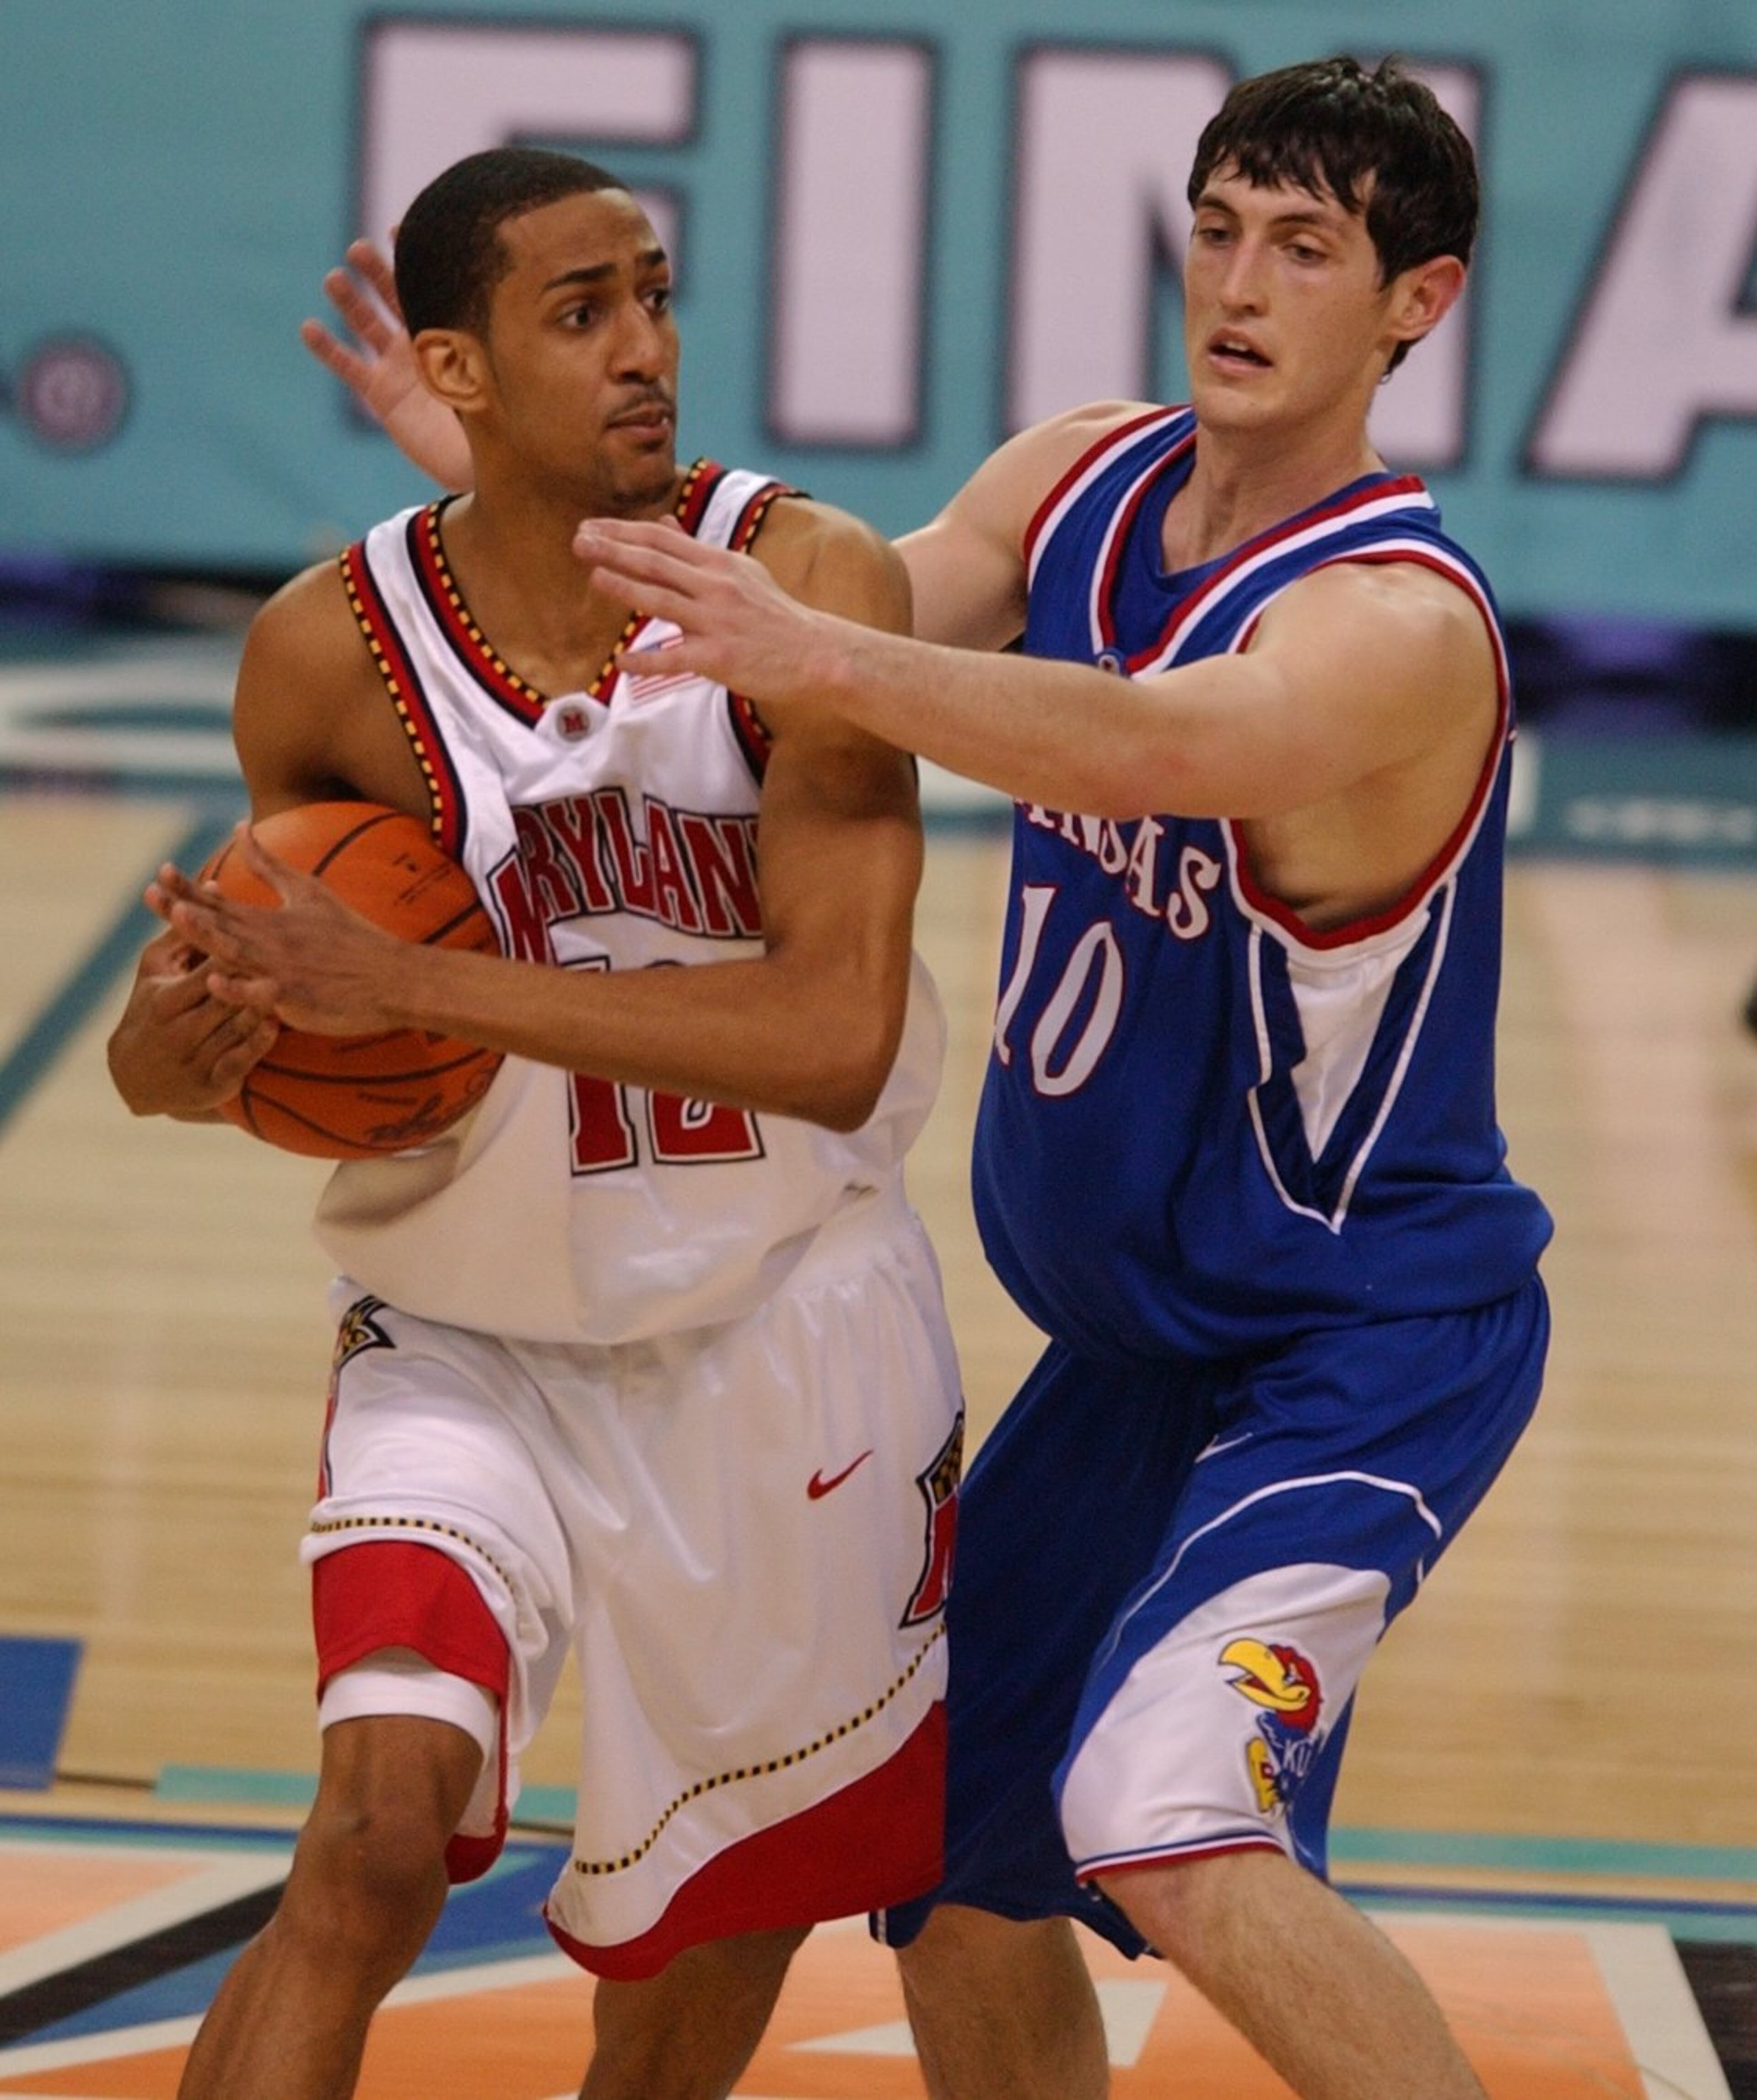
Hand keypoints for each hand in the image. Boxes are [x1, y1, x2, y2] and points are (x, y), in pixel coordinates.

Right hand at [106, 929, 279, 1116]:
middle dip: (245, 977)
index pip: (203, 969)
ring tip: (280, 987)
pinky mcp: (213, 1083)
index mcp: (165, 998)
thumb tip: (214, 884)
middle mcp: (178, 1029)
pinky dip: (255, 1045)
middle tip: (278, 955)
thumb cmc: (151, 1007)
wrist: (134, 1077)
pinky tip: (273, 1027)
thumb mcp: (156, 970)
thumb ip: (186, 930)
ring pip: (232, 1028)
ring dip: (256, 1008)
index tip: (255, 926)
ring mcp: (195, 1058)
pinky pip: (238, 1061)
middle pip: (220, 997)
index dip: (228, 949)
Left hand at [150, 826, 411, 1037]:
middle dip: (183, 909)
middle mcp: (271, 941)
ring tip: (181, 919)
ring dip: (207, 935)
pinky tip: (215, 981)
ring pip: (237, 952)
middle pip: (219, 925)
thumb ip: (270, 863)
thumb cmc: (352, 935)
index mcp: (270, 919)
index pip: (219, 902)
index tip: (160, 872)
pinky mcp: (296, 998)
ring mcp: (281, 970)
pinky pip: (261, 995)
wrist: (394, 976)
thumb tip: (240, 828)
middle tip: (150, 893)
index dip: (188, 888)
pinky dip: (238, 988)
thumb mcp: (309, 892)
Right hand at [299, 240, 473, 489]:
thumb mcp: (491, 371)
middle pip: (391, 296)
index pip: (427, 286)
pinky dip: (328, 349)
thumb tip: (492, 301)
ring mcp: (397, 365)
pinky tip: (309, 328)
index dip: (412, 259)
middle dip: (375, 271)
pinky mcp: (380, 392)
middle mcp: (420, 342)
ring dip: (348, 301)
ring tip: (334, 279)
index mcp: (450, 330)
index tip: (400, 229)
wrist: (479, 463)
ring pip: (366, 324)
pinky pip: (348, 366)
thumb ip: (481, 340)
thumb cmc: (495, 416)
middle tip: (359, 249)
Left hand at [573, 516, 834, 706]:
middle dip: (614, 549)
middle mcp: (716, 587)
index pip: (663, 539)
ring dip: (625, 588)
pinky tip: (621, 660)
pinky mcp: (720, 658)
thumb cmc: (775, 615)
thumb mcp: (740, 572)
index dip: (623, 531)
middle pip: (657, 562)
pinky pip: (675, 659)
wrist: (817, 653)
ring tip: (593, 577)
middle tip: (578, 540)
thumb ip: (696, 550)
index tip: (590, 525)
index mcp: (719, 563)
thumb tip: (662, 521)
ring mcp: (718, 622)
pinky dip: (647, 660)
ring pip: (663, 601)